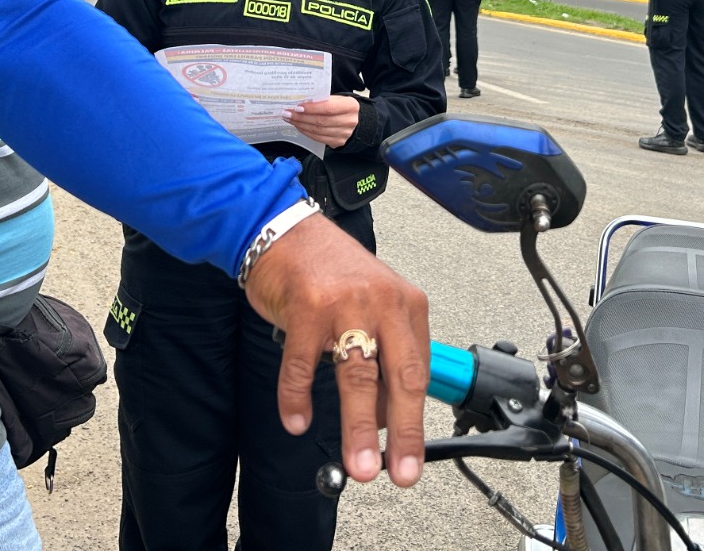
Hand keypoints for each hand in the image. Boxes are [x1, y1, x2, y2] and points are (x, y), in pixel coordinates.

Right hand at [242, 214, 429, 486]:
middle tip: (401, 473)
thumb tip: (392, 416)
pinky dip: (296, 397)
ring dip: (357, 426)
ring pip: (356, 375)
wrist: (285, 230)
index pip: (419, 372)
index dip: (414, 421)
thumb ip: (384, 354)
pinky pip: (302, 364)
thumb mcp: (373, 305)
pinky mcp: (307, 306)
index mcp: (406, 305)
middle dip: (401, 432)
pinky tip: (296, 420)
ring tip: (356, 463)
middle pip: (399, 376)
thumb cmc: (331, 272)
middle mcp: (382, 302)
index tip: (409, 459)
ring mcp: (344, 303)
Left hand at [283, 95, 361, 147]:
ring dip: (301, 124)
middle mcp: (349, 121)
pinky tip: (299, 126)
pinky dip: (306, 132)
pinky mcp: (338, 142)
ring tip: (290, 118)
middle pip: (321, 121)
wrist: (356, 121)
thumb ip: (323, 100)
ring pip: (318, 130)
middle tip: (288, 113)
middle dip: (301, 117)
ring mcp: (344, 134)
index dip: (312, 108)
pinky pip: (318, 138)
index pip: (329, 108)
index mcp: (350, 106)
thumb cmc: (342, 107)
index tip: (298, 106)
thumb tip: (301, 103)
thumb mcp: (337, 99)